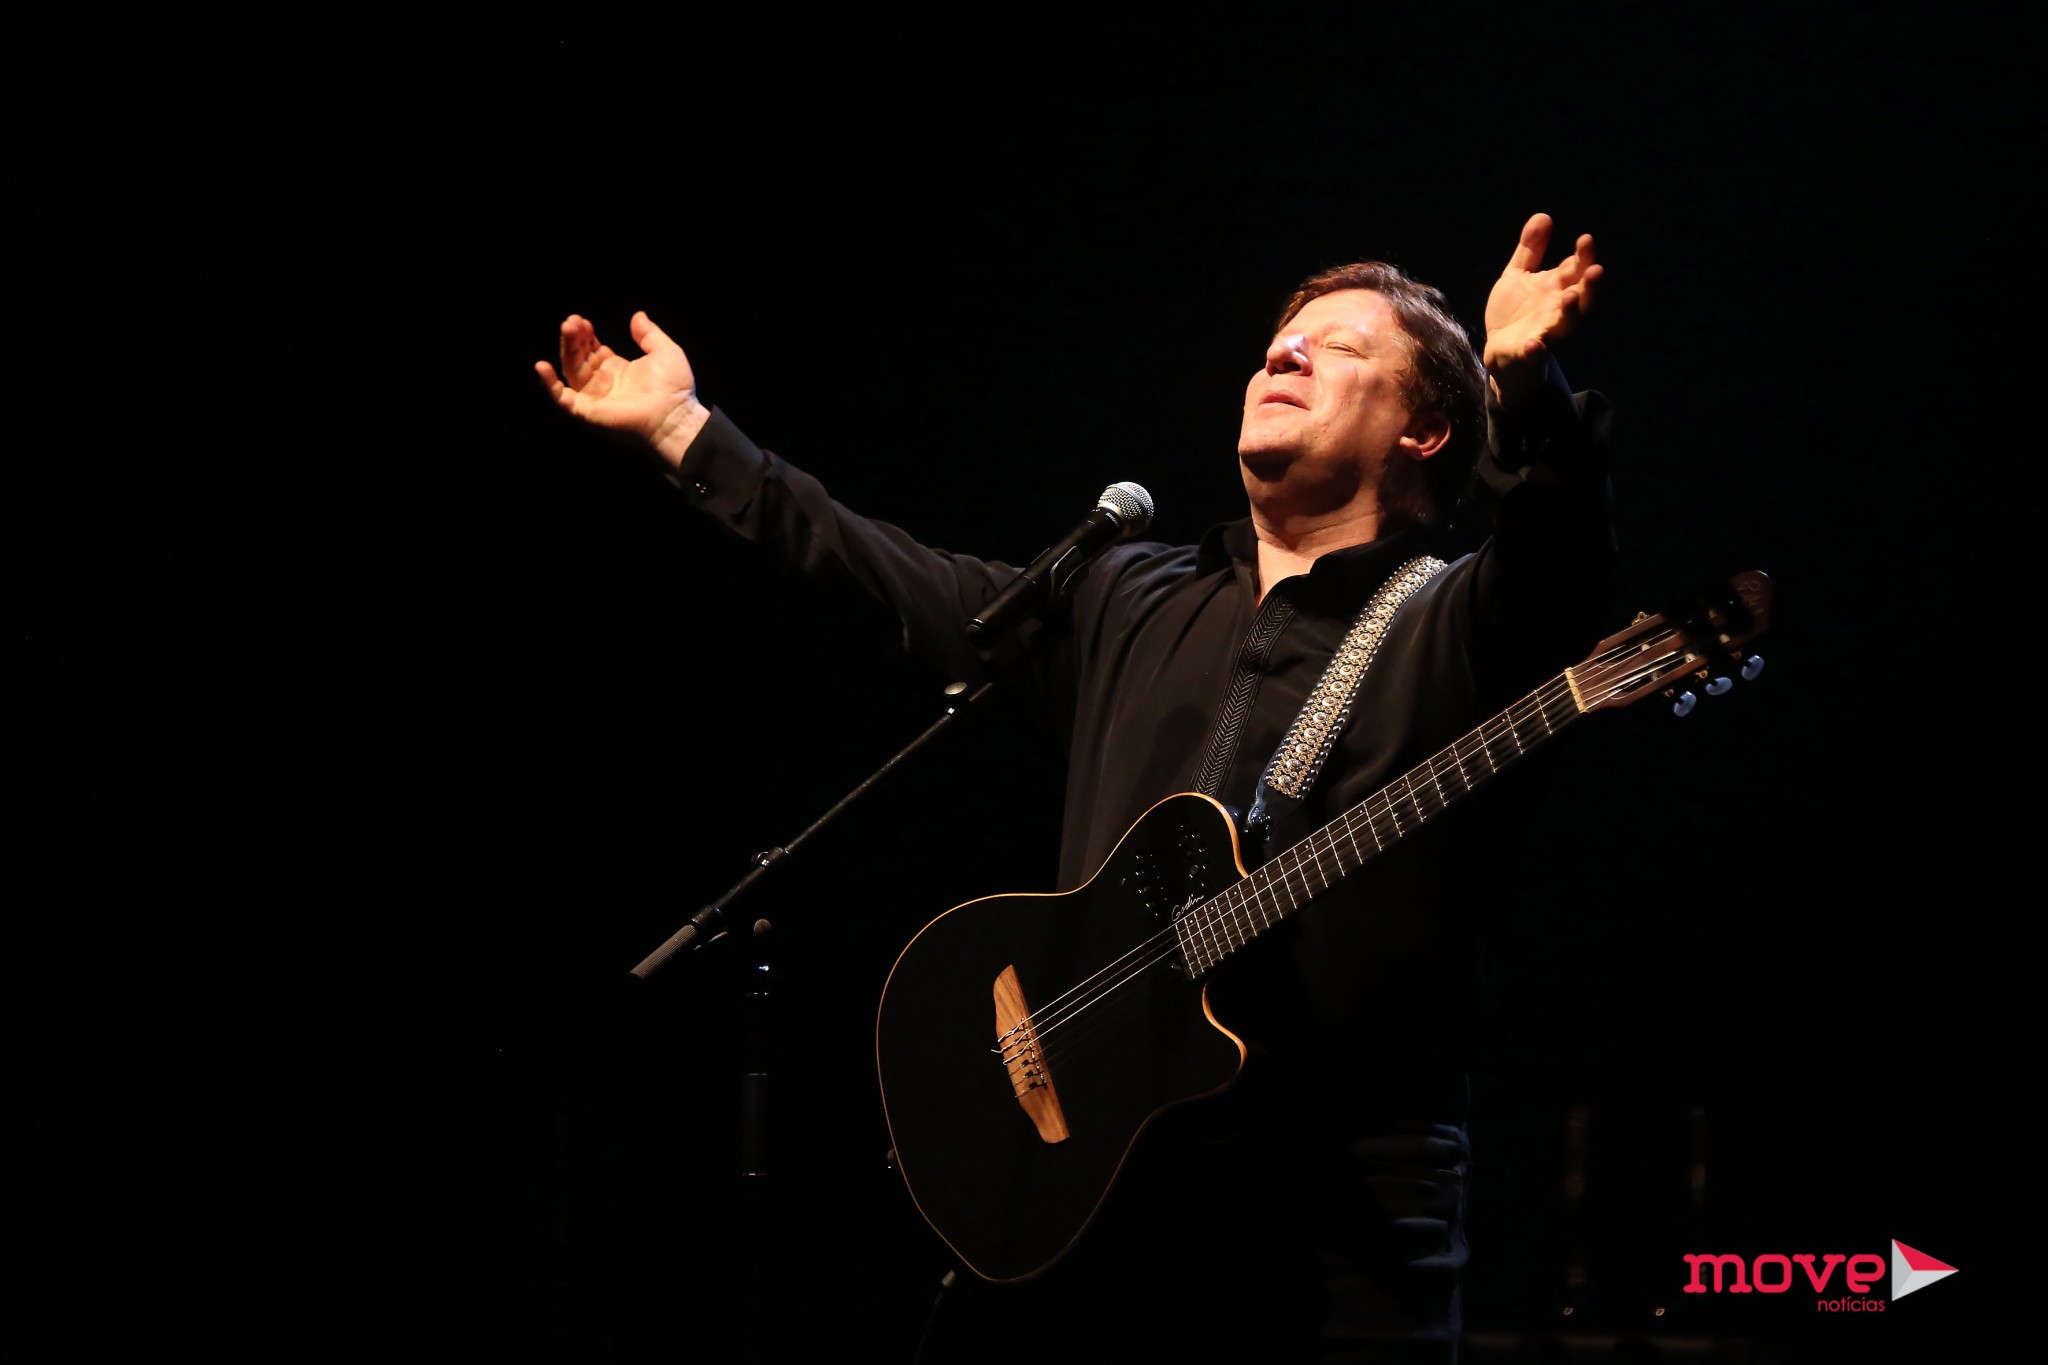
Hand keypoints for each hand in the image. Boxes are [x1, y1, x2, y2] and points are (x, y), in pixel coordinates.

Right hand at [534, 311, 709, 464]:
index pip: (591, 348)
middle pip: (578, 356)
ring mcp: (593, 397)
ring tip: (567, 328)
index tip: (583, 320)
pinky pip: (562, 399)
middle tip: (573, 321)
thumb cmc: (674, 388)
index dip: (585, 334)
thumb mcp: (664, 351)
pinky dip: (549, 385)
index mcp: (616, 368)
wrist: (676, 415)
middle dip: (574, 337)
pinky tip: (542, 366)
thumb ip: (649, 334)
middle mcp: (602, 382)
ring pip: (570, 370)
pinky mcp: (587, 411)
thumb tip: (637, 316)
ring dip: (565, 349)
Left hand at [1482, 214, 1602, 400]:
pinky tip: (1535, 345)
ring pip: (1567, 324)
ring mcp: (1546, 332)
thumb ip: (1530, 249)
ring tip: (1571, 296)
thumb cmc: (1517, 311)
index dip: (1583, 256)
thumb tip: (1543, 215)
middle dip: (1590, 284)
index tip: (1585, 239)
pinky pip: (1536, 353)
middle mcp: (1559, 309)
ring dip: (1571, 312)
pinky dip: (1537, 350)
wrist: (1500, 349)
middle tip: (1596, 269)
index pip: (1576, 270)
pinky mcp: (1529, 353)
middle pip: (1582, 297)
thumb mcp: (1519, 275)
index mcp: (1558, 288)